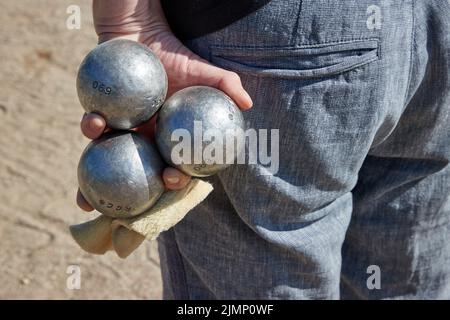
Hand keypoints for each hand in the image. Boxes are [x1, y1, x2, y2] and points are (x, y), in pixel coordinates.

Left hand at [77, 0, 252, 211]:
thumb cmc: (178, 59)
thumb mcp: (207, 73)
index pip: (176, 168)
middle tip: (129, 204)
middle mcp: (145, 143)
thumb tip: (248, 104)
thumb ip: (227, 87)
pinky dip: (91, 126)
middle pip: (141, 177)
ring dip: (93, 184)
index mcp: (171, 142)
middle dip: (133, 198)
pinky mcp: (101, 118)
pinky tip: (93, 125)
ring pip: (111, 163)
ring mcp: (121, 133)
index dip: (176, 180)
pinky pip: (94, 126)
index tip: (174, 178)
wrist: (146, 37)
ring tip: (84, 200)